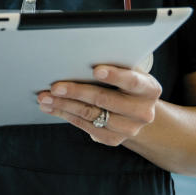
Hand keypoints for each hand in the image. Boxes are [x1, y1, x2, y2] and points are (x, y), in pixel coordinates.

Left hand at [37, 64, 161, 145]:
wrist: (136, 112)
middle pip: (105, 100)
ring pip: (91, 114)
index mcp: (149, 89)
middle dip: (77, 92)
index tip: (96, 70)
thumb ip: (114, 65)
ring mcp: (129, 128)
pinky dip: (66, 115)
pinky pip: (85, 126)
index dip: (114, 76)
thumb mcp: (129, 72)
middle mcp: (143, 111)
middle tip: (56, 86)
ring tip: (45, 97)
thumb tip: (80, 55)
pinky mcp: (113, 139)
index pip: (132, 81)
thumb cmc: (126, 84)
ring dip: (64, 105)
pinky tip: (52, 107)